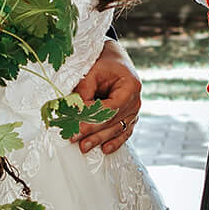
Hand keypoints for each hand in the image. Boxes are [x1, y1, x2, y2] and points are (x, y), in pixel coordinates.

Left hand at [71, 40, 142, 154]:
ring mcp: (134, 111)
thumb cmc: (105, 62)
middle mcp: (136, 101)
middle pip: (113, 121)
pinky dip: (114, 142)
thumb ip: (84, 90)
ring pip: (117, 129)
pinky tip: (105, 149)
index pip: (111, 108)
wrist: (115, 59)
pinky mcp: (129, 118)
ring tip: (84, 147)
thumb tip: (73, 110)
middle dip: (92, 131)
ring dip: (100, 139)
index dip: (93, 118)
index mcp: (131, 86)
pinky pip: (123, 132)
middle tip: (74, 137)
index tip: (76, 124)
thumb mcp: (93, 71)